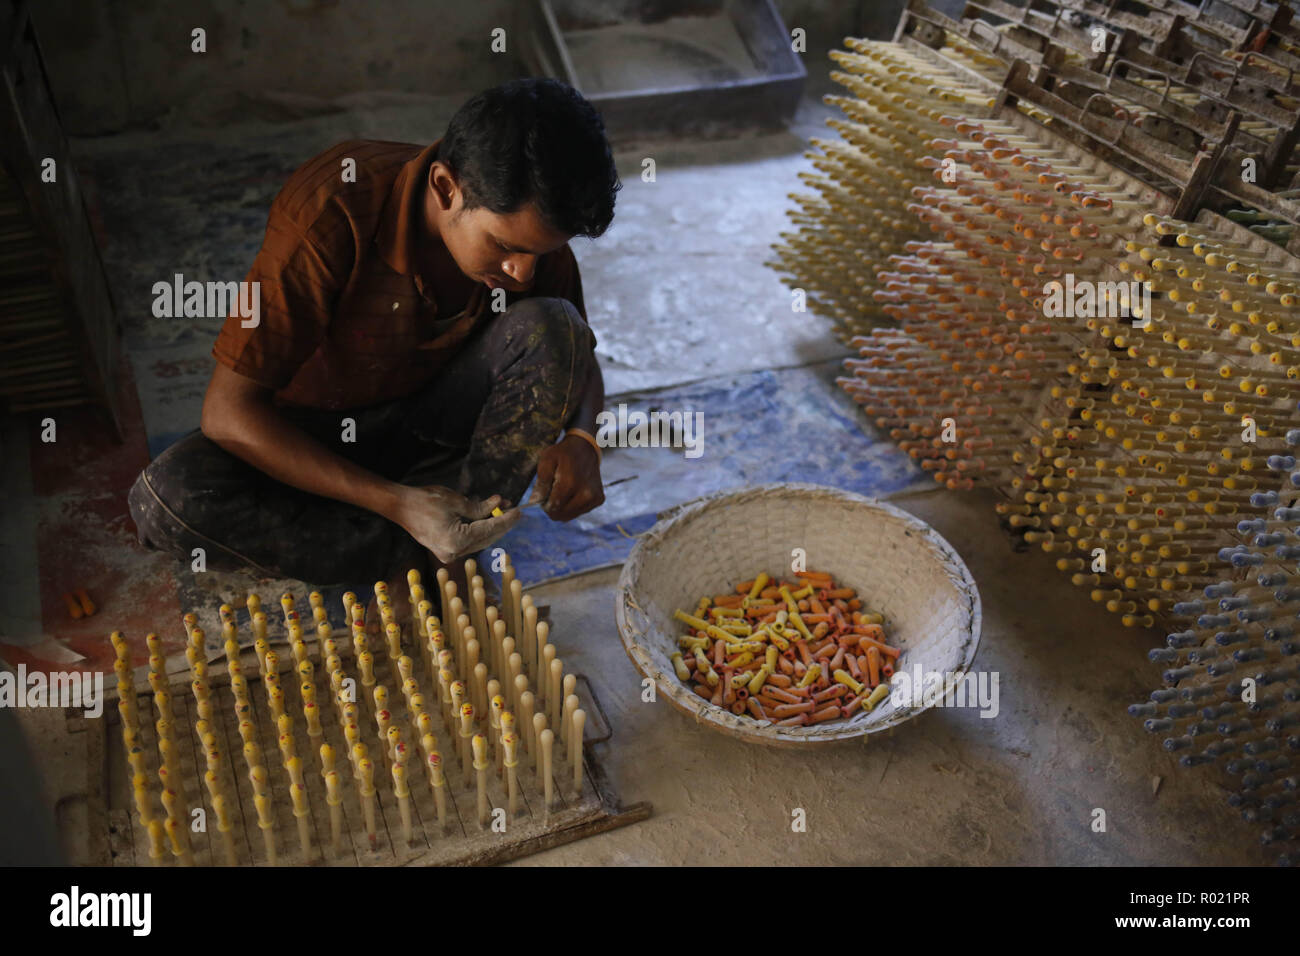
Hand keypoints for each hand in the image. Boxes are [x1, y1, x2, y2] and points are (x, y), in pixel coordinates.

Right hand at [390, 485, 519, 562]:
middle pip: (486, 538)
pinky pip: (468, 540)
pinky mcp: (445, 549)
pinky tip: (487, 515)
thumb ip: (480, 507)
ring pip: (479, 540)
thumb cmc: (425, 500)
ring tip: (502, 508)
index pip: (489, 530)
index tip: (518, 510)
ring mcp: (449, 553)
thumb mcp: (456, 501)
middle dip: (501, 523)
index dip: (505, 520)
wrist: (400, 506)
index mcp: (456, 541)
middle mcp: (454, 552)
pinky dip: (478, 528)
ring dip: (490, 525)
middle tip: (514, 509)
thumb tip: (499, 504)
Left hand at [534, 434, 602, 520]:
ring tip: (563, 490)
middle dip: (553, 507)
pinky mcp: (599, 499)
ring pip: (569, 516)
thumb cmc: (563, 454)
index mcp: (571, 483)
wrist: (585, 448)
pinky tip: (573, 491)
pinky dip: (573, 505)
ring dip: (563, 507)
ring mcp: (594, 497)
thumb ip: (541, 482)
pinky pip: (579, 512)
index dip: (544, 504)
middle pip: (561, 515)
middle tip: (552, 491)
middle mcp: (586, 493)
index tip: (544, 494)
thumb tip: (536, 501)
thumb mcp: (546, 460)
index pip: (553, 508)